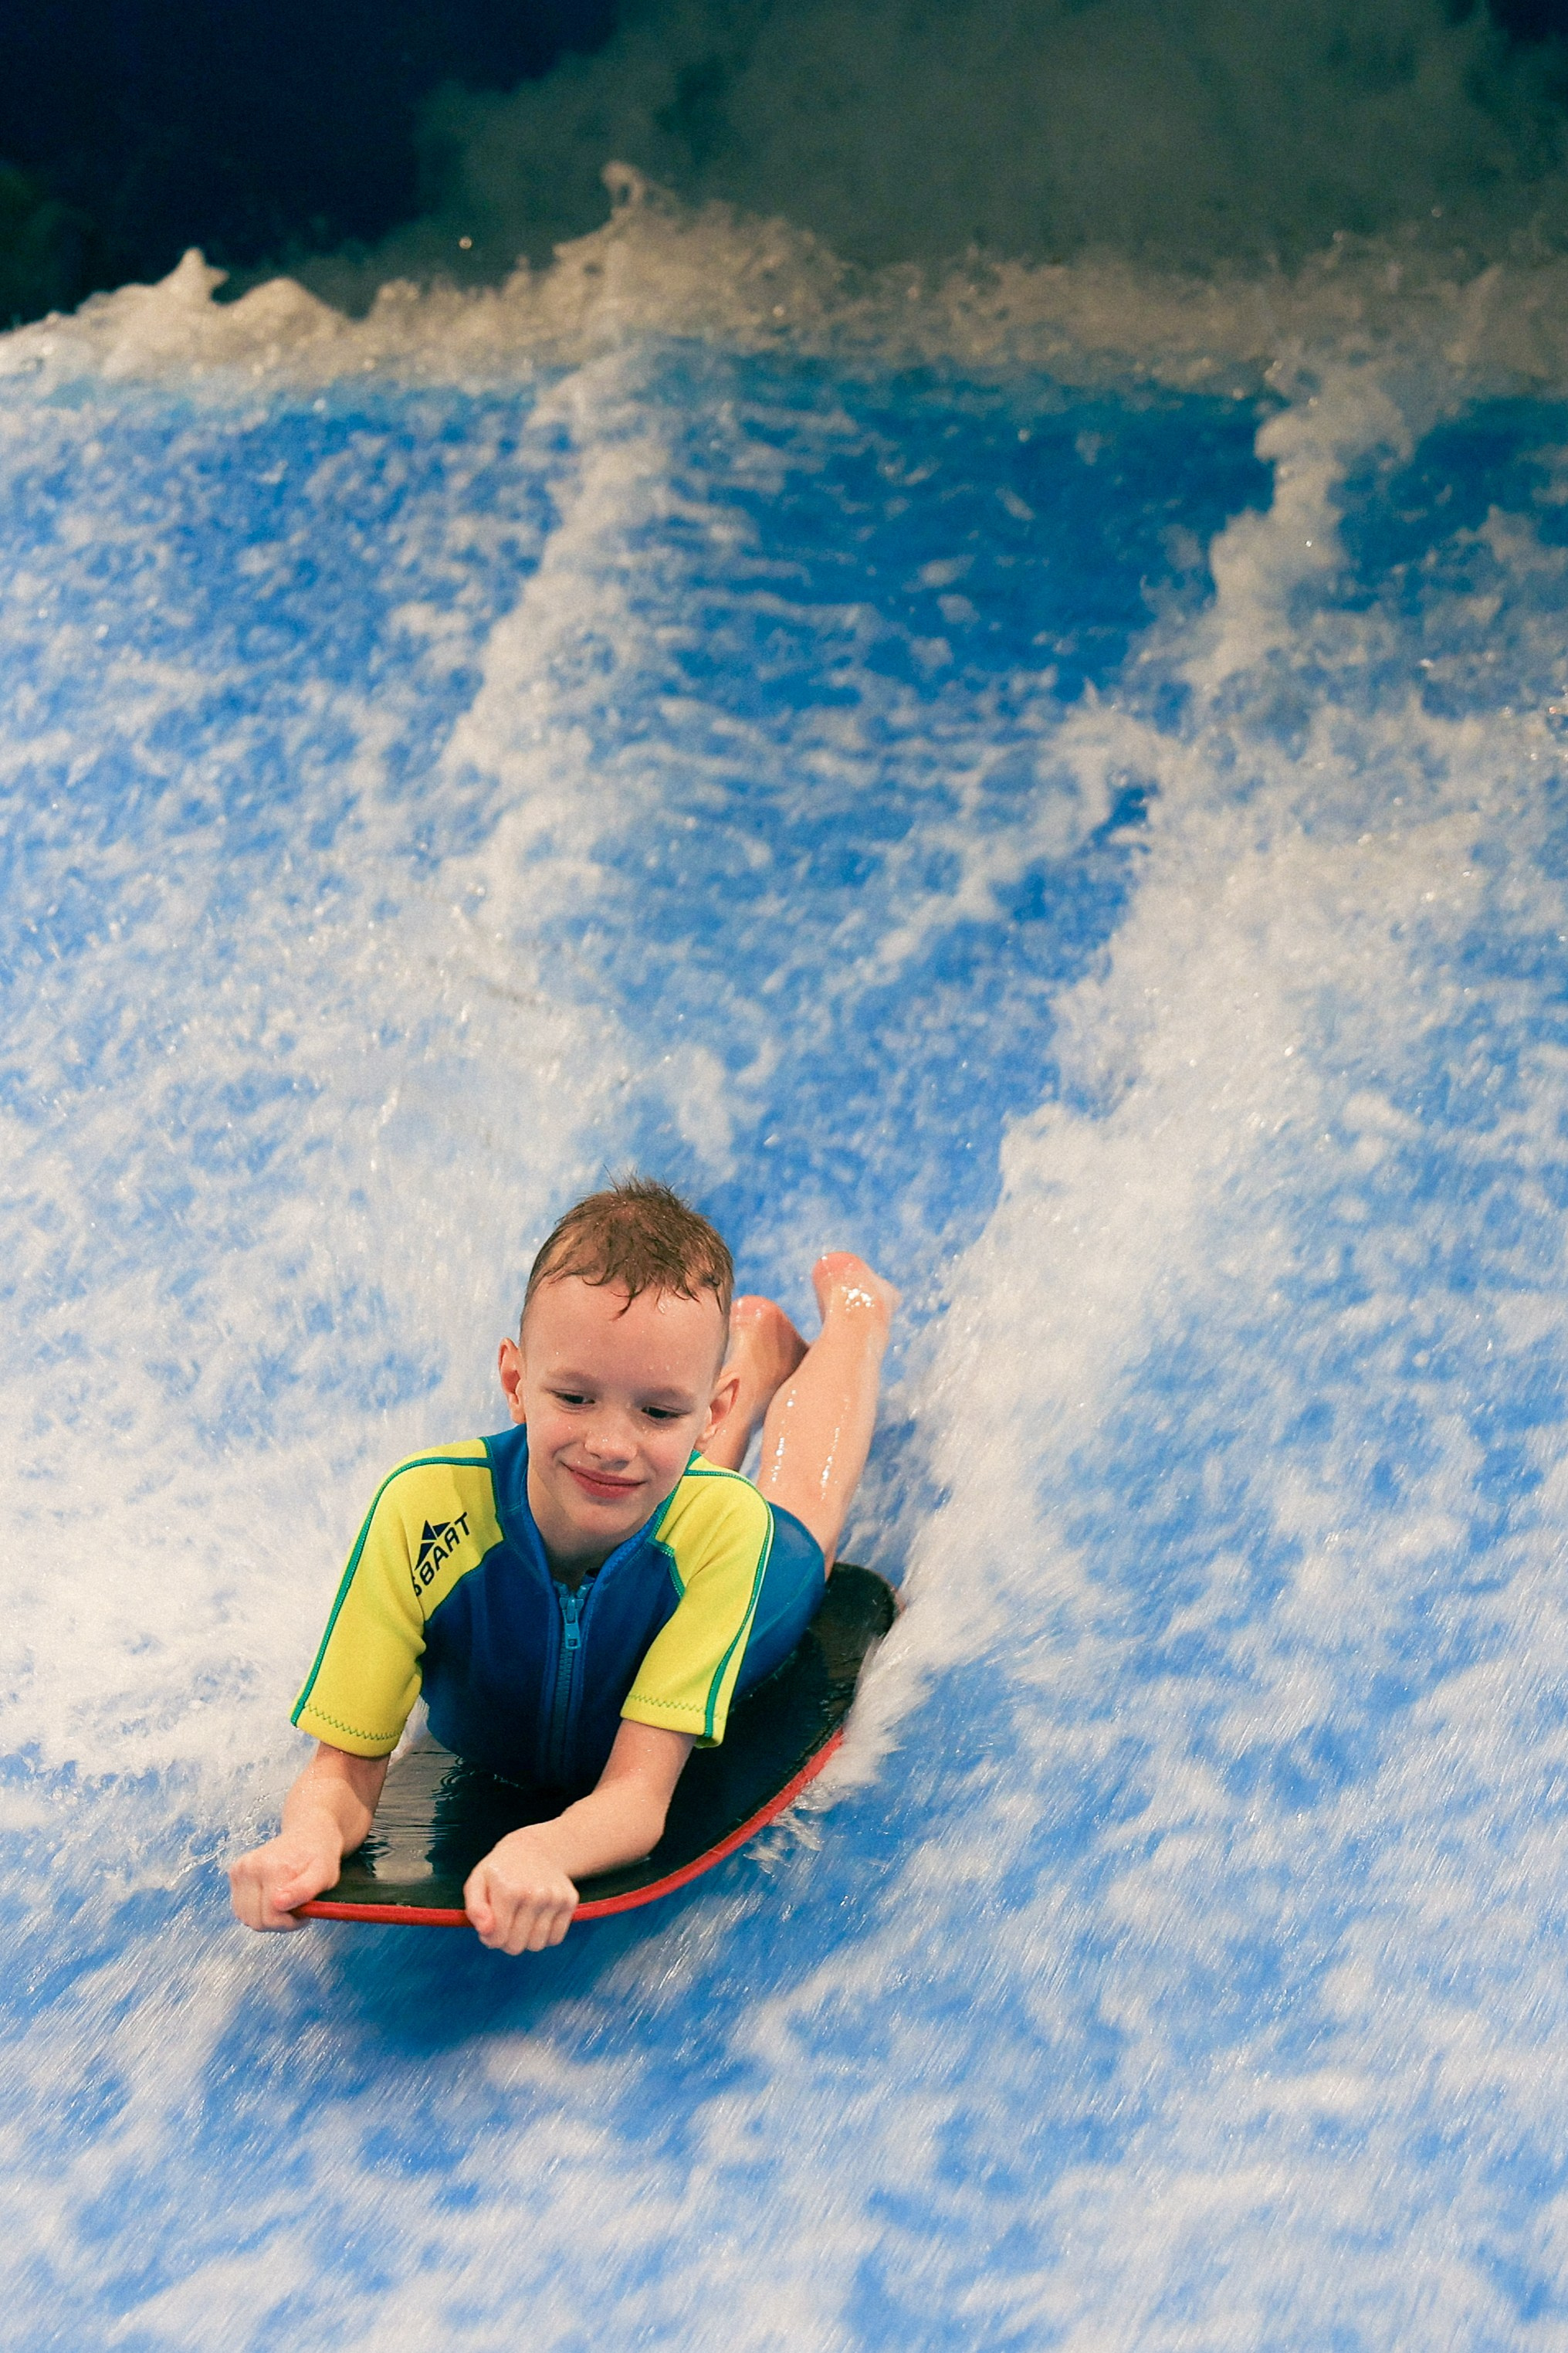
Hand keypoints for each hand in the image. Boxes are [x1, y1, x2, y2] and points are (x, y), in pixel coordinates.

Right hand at [229, 1826, 339, 1929]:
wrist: (307, 1833)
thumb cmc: (319, 1856)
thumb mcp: (324, 1874)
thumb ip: (304, 1890)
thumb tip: (278, 1903)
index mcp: (274, 1868)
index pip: (271, 1918)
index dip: (290, 1923)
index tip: (305, 1913)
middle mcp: (252, 1867)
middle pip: (256, 1921)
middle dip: (278, 1922)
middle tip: (296, 1907)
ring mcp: (240, 1869)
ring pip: (246, 1917)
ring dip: (265, 1918)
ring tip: (284, 1902)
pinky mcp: (234, 1872)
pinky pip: (240, 1909)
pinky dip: (255, 1910)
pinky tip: (270, 1897)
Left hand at [464, 1828, 577, 1954]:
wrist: (535, 1848)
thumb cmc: (501, 1870)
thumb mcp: (477, 1881)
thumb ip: (475, 1909)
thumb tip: (486, 1931)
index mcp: (508, 1890)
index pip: (497, 1939)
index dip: (490, 1937)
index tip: (490, 1924)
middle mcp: (534, 1894)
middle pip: (517, 1946)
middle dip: (507, 1941)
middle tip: (506, 1923)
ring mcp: (555, 1897)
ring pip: (537, 1945)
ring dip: (526, 1940)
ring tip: (521, 1921)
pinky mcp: (570, 1900)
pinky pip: (556, 1938)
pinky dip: (545, 1935)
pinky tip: (538, 1919)